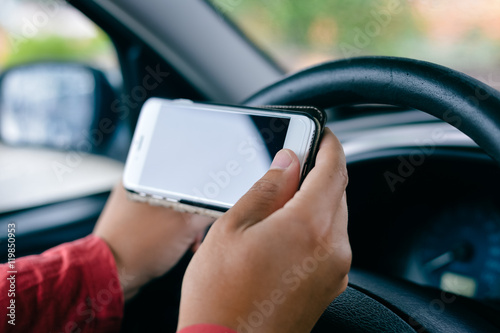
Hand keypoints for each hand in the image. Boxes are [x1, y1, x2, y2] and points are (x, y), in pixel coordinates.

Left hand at [93, 184, 213, 299]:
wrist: (111, 277)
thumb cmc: (140, 248)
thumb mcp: (185, 226)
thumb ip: (207, 209)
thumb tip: (221, 204)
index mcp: (143, 176)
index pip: (183, 171)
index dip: (202, 187)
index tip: (210, 202)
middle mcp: (135, 186)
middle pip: (180, 190)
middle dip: (195, 210)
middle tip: (198, 228)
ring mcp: (133, 205)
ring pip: (173, 206)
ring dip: (186, 223)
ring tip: (190, 240)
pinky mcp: (133, 222)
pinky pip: (162, 219)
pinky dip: (174, 229)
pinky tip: (181, 244)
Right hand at [178, 128, 350, 331]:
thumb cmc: (221, 295)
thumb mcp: (232, 228)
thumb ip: (266, 189)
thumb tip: (286, 162)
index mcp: (308, 226)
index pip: (333, 169)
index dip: (329, 145)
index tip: (321, 135)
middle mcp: (332, 248)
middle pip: (338, 192)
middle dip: (320, 173)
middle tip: (291, 167)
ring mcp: (334, 270)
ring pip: (336, 217)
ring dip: (317, 201)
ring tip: (279, 204)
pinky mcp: (329, 286)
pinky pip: (331, 243)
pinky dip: (316, 227)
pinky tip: (286, 232)